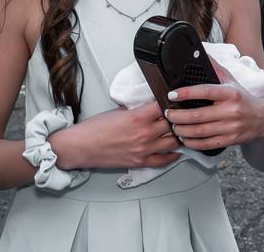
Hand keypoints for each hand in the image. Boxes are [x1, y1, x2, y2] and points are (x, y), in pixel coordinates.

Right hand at [50, 101, 180, 169]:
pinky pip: (163, 160)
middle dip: (178, 118)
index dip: (172, 102)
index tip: (176, 101)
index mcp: (138, 117)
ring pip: (173, 141)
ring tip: (182, 130)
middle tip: (182, 114)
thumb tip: (149, 107)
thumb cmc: (94, 129)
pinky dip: (173, 155)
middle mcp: (144, 133)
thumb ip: (137, 109)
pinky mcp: (140, 161)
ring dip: (178, 135)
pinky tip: (177, 150)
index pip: (165, 106)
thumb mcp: (118, 111)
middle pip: (173, 123)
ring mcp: (144, 149)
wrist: (80, 147)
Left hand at [165, 61, 263, 151]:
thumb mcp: (232, 81)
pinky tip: (185, 138)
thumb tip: (202, 53)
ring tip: (174, 126)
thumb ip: (216, 69)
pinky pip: (206, 144)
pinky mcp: (230, 140)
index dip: (187, 93)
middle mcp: (231, 110)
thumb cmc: (243, 99)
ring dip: (182, 130)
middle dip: (178, 116)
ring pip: (200, 131)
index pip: (206, 91)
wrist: (262, 120)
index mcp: (230, 93)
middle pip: (198, 115)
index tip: (173, 94)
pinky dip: (192, 142)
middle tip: (168, 114)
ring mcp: (230, 127)